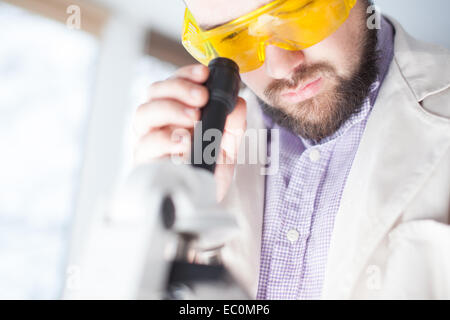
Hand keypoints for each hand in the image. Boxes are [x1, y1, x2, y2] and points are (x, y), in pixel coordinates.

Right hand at [133, 64, 246, 201]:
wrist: (204, 202)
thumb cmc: (211, 170)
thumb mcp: (229, 144)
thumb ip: (234, 123)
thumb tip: (238, 103)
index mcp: (175, 113)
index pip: (172, 84)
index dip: (185, 75)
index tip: (204, 74)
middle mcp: (158, 124)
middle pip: (153, 93)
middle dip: (178, 89)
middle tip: (202, 98)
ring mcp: (149, 142)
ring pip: (144, 114)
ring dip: (170, 110)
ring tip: (194, 118)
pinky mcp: (145, 163)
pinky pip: (146, 145)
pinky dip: (165, 139)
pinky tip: (183, 142)